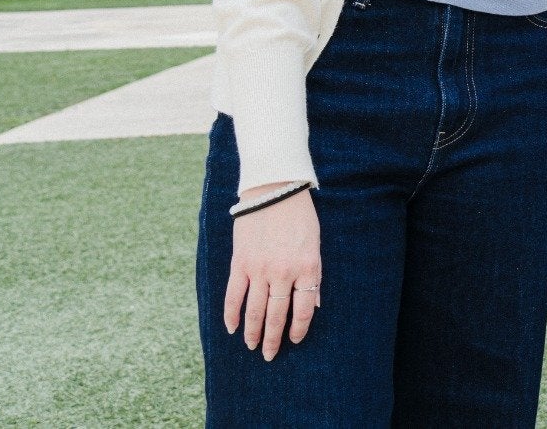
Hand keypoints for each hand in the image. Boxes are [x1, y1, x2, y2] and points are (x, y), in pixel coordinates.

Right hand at [223, 185, 320, 360]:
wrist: (274, 191)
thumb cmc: (300, 217)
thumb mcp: (315, 245)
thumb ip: (313, 276)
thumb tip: (314, 304)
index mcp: (307, 268)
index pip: (303, 310)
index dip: (298, 330)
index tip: (294, 341)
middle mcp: (283, 273)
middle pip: (276, 315)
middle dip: (273, 338)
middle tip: (270, 355)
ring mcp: (259, 269)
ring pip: (254, 310)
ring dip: (252, 332)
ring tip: (251, 346)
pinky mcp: (240, 263)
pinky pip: (234, 295)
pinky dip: (231, 314)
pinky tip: (231, 328)